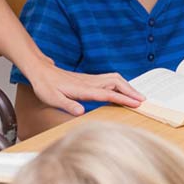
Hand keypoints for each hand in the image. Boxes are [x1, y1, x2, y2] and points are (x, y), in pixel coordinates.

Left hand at [25, 60, 142, 115]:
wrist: (40, 71)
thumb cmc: (46, 86)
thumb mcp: (53, 99)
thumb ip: (67, 105)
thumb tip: (81, 112)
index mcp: (84, 89)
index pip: (108, 94)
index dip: (123, 99)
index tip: (136, 104)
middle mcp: (90, 82)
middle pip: (117, 83)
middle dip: (131, 91)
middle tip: (143, 101)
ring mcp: (90, 79)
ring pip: (115, 79)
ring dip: (127, 86)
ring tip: (136, 96)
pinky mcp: (89, 79)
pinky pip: (109, 79)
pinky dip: (120, 84)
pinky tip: (122, 90)